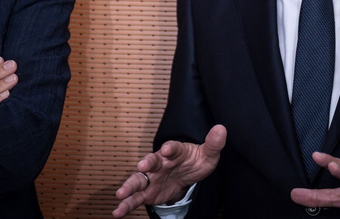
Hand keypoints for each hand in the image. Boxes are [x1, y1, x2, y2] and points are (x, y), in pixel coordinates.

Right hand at [112, 124, 226, 216]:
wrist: (186, 173)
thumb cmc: (194, 161)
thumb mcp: (207, 154)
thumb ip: (213, 144)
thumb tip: (221, 129)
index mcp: (175, 151)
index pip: (173, 148)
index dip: (170, 147)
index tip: (167, 148)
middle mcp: (160, 162)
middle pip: (151, 161)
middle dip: (147, 163)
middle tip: (142, 166)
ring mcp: (152, 178)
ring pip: (138, 180)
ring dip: (129, 186)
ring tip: (120, 195)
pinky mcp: (148, 192)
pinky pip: (135, 198)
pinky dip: (126, 205)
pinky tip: (117, 212)